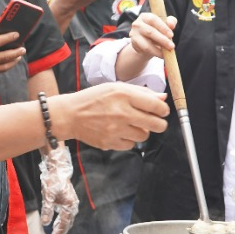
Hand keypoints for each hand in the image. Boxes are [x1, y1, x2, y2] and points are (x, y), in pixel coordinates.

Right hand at [0, 25, 24, 72]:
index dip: (8, 37)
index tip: (17, 34)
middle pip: (3, 56)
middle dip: (14, 52)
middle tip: (23, 48)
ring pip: (3, 65)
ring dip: (14, 59)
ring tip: (20, 54)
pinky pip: (1, 70)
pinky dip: (8, 65)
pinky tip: (14, 60)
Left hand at [39, 145, 78, 233]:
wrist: (58, 168)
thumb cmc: (53, 181)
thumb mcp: (48, 195)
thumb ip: (47, 210)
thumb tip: (45, 223)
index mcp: (69, 205)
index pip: (64, 223)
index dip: (59, 233)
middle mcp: (73, 205)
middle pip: (68, 223)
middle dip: (61, 232)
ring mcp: (72, 202)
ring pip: (67, 218)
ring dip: (61, 226)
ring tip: (55, 233)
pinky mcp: (69, 199)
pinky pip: (66, 213)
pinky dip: (62, 219)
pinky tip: (56, 222)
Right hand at [49, 83, 168, 150]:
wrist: (70, 115)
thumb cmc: (94, 99)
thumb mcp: (116, 88)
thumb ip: (141, 92)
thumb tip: (162, 98)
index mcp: (124, 95)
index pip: (156, 106)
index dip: (164, 110)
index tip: (162, 111)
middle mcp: (122, 113)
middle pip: (156, 125)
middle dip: (159, 124)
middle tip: (155, 122)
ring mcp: (116, 130)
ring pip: (144, 136)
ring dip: (142, 131)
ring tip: (131, 124)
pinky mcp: (110, 143)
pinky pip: (131, 145)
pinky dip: (129, 139)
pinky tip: (120, 131)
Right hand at [127, 12, 176, 60]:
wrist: (146, 41)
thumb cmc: (157, 30)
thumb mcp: (165, 24)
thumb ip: (170, 22)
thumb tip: (171, 24)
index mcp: (145, 16)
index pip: (153, 20)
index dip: (162, 27)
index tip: (171, 35)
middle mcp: (137, 24)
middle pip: (150, 32)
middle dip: (162, 40)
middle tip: (172, 46)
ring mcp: (134, 35)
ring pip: (146, 44)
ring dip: (158, 50)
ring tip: (167, 53)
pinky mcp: (134, 44)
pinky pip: (145, 51)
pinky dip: (154, 53)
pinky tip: (161, 55)